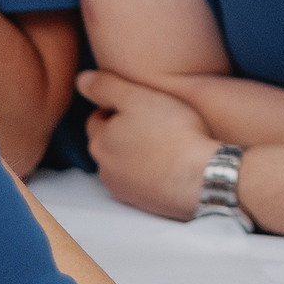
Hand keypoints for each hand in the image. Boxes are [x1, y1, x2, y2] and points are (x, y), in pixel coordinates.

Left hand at [78, 68, 218, 219]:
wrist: (201, 178)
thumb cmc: (172, 133)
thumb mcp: (138, 96)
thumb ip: (105, 85)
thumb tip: (81, 79)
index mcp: (100, 141)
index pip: (97, 119)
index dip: (116, 107)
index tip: (139, 103)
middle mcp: (105, 169)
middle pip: (109, 143)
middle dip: (124, 131)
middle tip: (153, 120)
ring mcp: (124, 190)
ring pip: (124, 164)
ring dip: (136, 153)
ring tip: (163, 142)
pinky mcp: (144, 204)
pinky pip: (141, 183)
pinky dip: (150, 172)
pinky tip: (170, 164)